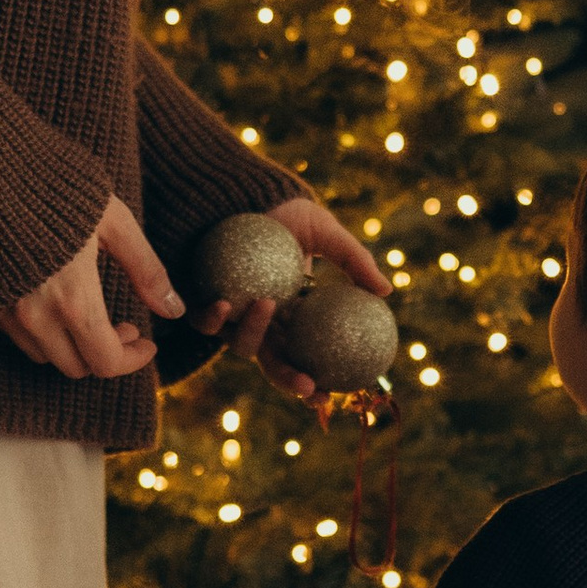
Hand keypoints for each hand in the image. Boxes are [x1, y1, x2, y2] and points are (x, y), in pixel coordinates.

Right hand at [0, 194, 188, 380]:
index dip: (133, 360)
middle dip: (106, 354)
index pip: (105, 362)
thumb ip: (145, 269)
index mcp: (71, 299)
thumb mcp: (113, 221)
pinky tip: (56, 302)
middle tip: (125, 326)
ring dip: (74, 345)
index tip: (147, 343)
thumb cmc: (55, 187)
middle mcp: (33, 316)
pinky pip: (17, 336)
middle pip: (76, 367)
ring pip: (44, 356)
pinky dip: (43, 332)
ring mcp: (3, 312)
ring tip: (91, 314)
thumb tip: (174, 309)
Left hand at [194, 193, 387, 402]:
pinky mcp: (200, 301)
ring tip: (266, 304)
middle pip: (273, 364)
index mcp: (292, 317)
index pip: (303, 358)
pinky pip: (205, 320)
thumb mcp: (327, 233)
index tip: (327, 396)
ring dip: (253, 332)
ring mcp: (231, 315)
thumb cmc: (289, 212)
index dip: (311, 384)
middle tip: (306, 385)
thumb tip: (387, 292)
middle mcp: (261, 322)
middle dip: (288, 381)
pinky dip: (214, 316)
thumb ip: (354, 261)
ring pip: (241, 344)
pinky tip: (226, 302)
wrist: (243, 191)